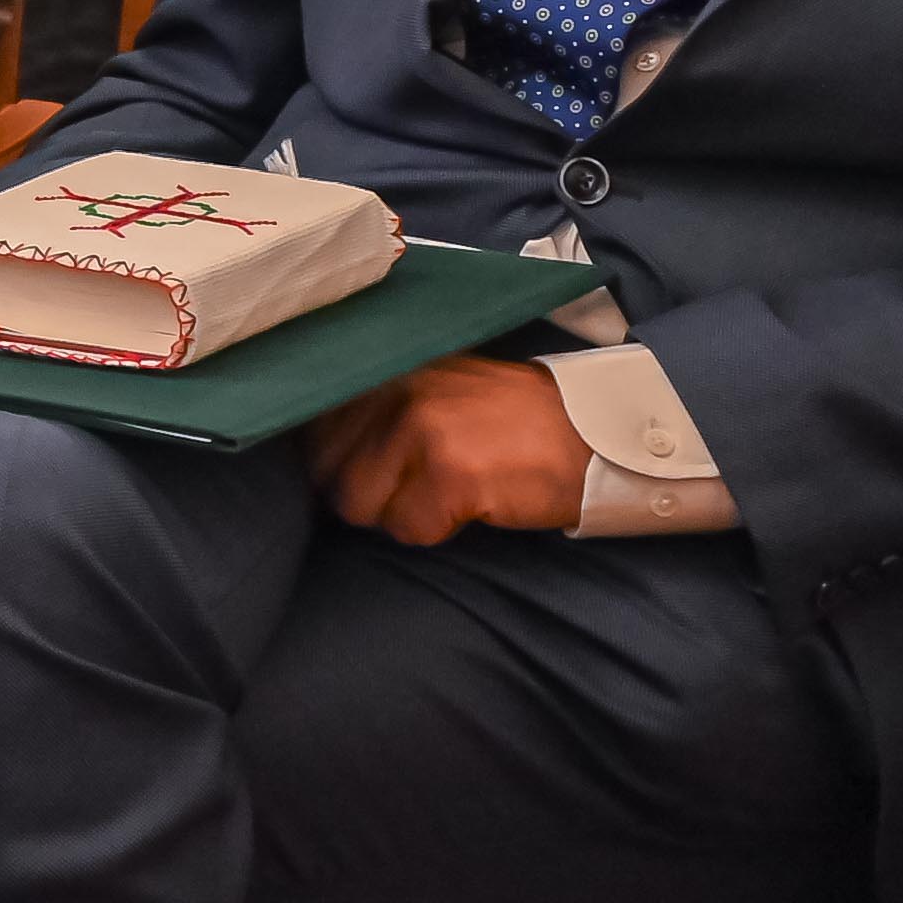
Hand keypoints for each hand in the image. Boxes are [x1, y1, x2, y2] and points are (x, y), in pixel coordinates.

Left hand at [306, 354, 589, 544]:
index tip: (373, 467)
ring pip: (361, 507)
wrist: (591, 432)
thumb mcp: (436, 388)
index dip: (335, 462)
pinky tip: (470, 506)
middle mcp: (396, 394)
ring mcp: (421, 432)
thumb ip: (379, 405)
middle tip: (421, 485)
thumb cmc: (510, 420)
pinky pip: (408, 529)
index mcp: (387, 372)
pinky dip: (435, 530)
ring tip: (444, 493)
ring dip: (399, 514)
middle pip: (330, 475)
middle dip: (369, 494)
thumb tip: (316, 448)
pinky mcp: (449, 475)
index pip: (312, 429)